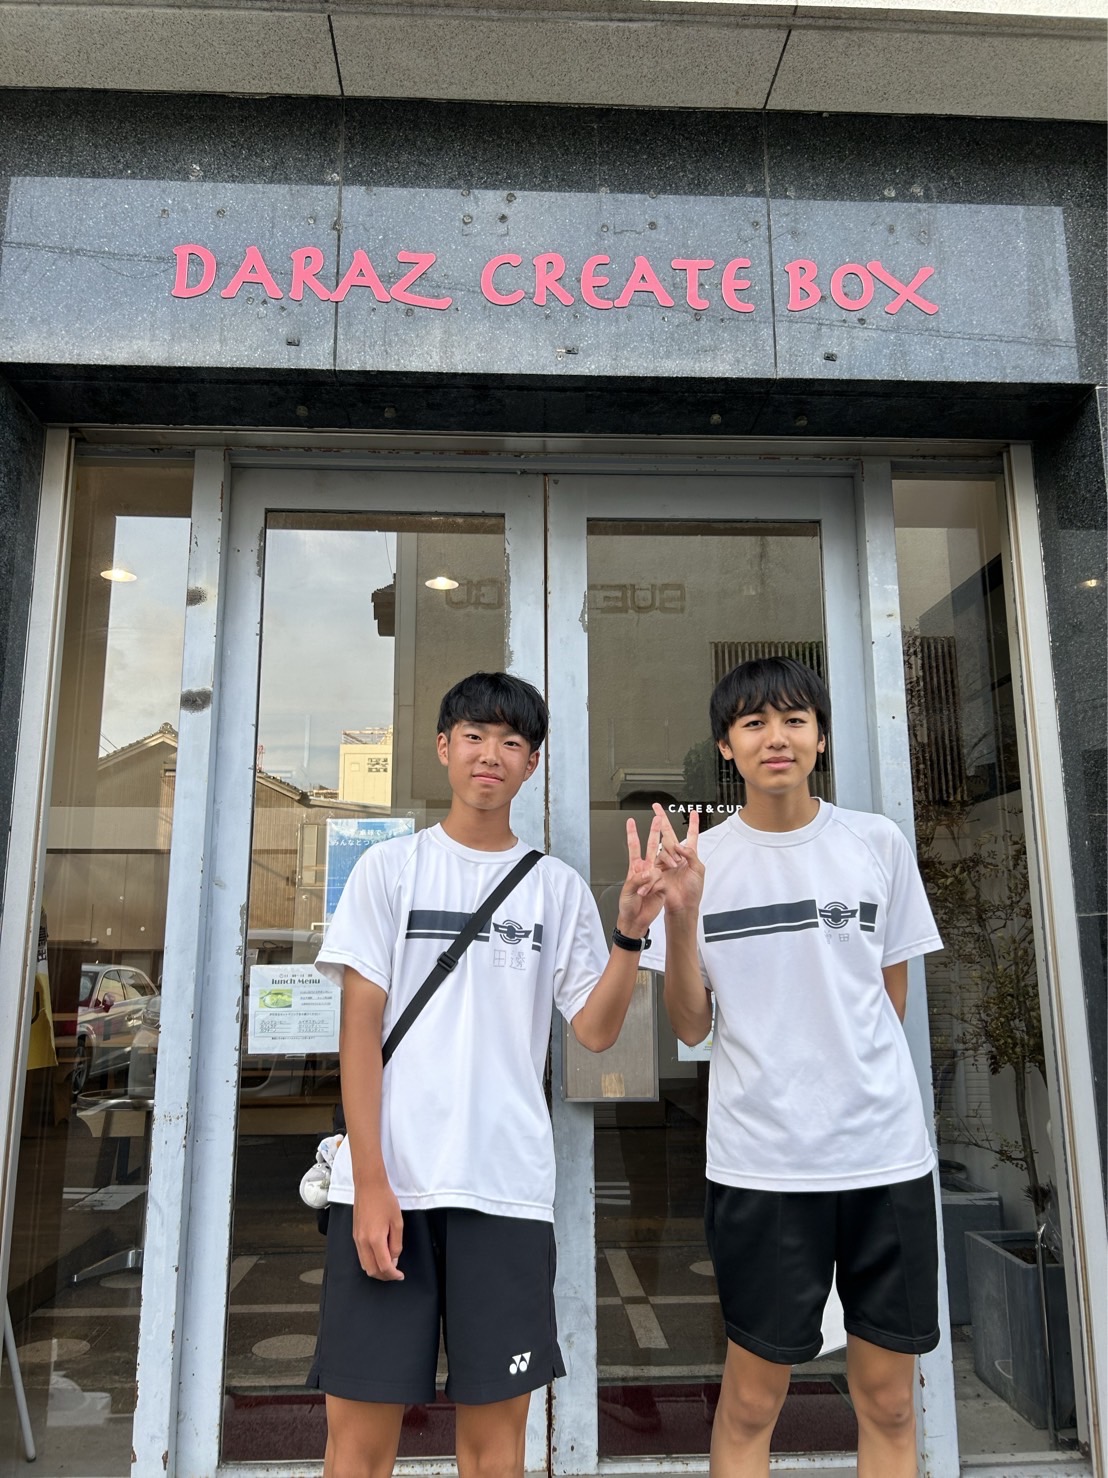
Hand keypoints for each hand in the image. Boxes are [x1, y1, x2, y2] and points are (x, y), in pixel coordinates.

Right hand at [352, 1176, 404, 1280]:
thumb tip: (394, 1258)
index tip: (400, 1275)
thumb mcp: (397, 1222)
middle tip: (395, 1274)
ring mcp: (357, 1239)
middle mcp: (363, 1242)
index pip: (383, 1266)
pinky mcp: (354, 1235)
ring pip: (364, 1265)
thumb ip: (396, 1243)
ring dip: (376, 1270)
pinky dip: (370, 1261)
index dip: (393, 1275)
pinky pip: (361, 1256)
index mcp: (375, 1239)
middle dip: (384, 1276)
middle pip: (371, 1270)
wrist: (369, 1186)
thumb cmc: (384, 1200)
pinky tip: (379, 1256)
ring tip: (388, 1266)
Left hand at [614, 809, 666, 939]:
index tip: (631, 822)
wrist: (636, 920)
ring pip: (662, 858)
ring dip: (667, 850)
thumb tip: (647, 871)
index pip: (633, 848)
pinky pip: (668, 874)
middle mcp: (645, 869)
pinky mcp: (663, 884)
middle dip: (654, 831)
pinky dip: (671, 869)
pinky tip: (675, 866)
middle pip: (650, 846)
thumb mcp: (628, 892)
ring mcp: (655, 876)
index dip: (632, 834)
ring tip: (672, 844)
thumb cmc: (627, 906)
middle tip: (658, 818)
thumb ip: (637, 881)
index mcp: (635, 869)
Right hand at [651, 804, 703, 915]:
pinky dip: (665, 861)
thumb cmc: (693, 891)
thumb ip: (690, 853)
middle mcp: (676, 856)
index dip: (693, 823)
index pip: (691, 835)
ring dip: (671, 854)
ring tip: (675, 865)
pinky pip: (658, 858)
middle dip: (662, 819)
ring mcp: (666, 861)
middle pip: (669, 833)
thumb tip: (678, 845)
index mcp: (689, 855)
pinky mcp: (656, 868)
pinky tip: (668, 867)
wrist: (682, 905)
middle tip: (656, 807)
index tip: (693, 812)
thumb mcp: (699, 869)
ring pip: (664, 846)